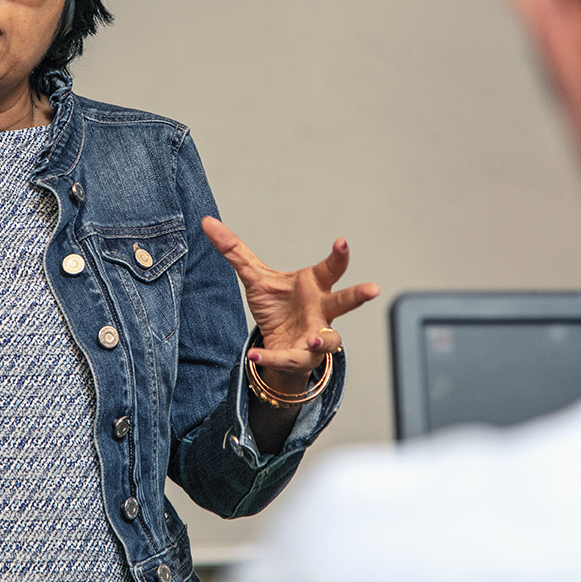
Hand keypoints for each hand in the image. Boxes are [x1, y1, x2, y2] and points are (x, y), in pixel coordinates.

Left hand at [202, 217, 380, 391]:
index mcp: (314, 284)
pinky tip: (255, 355)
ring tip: (314, 341)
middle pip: (345, 301)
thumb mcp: (255, 276)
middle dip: (358, 295)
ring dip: (325, 340)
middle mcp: (322, 310)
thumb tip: (207, 222)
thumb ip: (234, 250)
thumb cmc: (277, 305)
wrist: (277, 343)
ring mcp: (317, 336)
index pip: (331, 268)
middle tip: (373, 289)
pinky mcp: (303, 358)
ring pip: (330, 340)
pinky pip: (291, 360)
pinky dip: (272, 358)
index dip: (338, 255)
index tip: (341, 242)